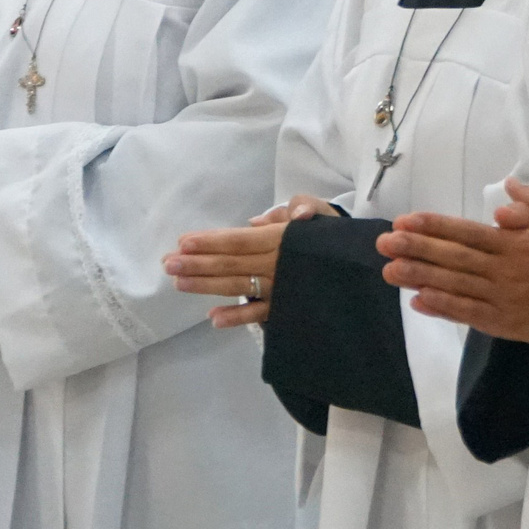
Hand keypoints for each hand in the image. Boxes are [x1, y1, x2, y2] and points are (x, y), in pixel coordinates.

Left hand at [167, 194, 339, 327]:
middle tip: (168, 264)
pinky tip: (213, 318)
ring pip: (238, 287)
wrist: (360, 260)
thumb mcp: (312, 210)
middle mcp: (278, 263)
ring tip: (179, 283)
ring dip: (207, 286)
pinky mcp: (287, 307)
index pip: (239, 240)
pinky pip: (260, 314)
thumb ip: (288, 211)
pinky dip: (237, 317)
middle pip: (232, 263)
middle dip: (197, 264)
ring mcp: (281, 288)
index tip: (183, 242)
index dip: (211, 241)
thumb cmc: (327, 230)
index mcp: (281, 237)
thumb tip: (256, 223)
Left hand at [376, 179, 528, 342]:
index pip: (466, 233)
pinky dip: (443, 309)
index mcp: (514, 244)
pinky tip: (419, 302)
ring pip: (454, 287)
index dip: (434, 227)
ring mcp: (501, 299)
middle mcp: (501, 271)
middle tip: (384, 244)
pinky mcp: (504, 323)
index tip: (405, 221)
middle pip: (453, 259)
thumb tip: (506, 189)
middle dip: (416, 249)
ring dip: (420, 278)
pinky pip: (468, 314)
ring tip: (390, 272)